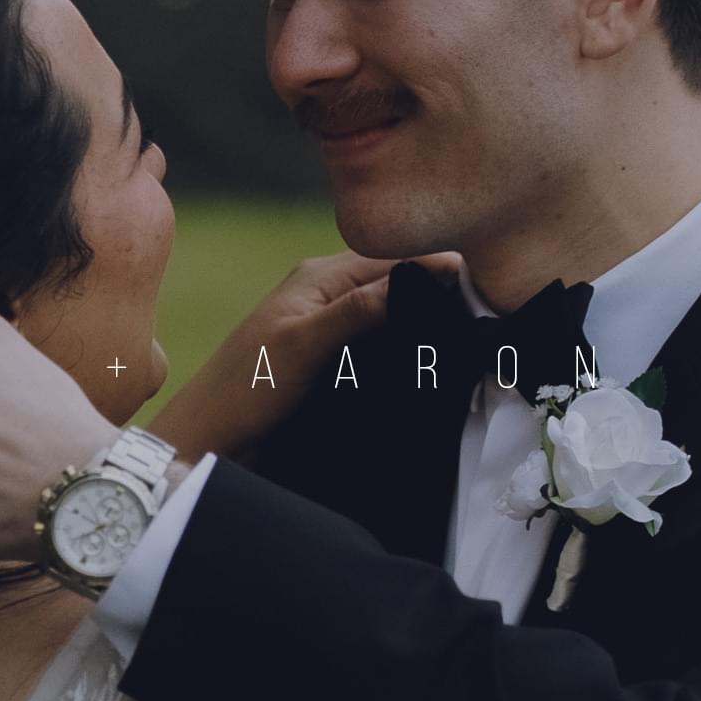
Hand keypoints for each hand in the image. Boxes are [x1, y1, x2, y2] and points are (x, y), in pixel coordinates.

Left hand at [146, 250, 463, 461]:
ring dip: (426, 325)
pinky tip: (435, 365)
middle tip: (490, 313)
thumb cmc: (244, 390)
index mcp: (319, 276)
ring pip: (394, 316)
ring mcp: (331, 329)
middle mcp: (327, 296)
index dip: (439, 266)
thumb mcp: (302, 345)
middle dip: (439, 295)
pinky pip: (381, 347)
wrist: (209, 443)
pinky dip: (407, 351)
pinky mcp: (334, 363)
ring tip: (475, 337)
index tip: (487, 280)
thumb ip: (359, 309)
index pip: (393, 258)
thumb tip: (423, 275)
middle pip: (398, 284)